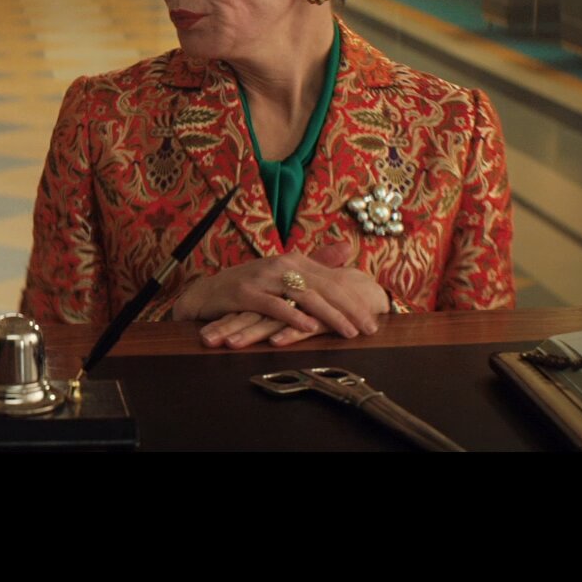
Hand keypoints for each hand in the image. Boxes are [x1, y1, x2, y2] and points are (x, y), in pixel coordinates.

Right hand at [170, 239, 389, 347]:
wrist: (207, 292)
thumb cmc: (249, 286)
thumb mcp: (284, 272)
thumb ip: (315, 261)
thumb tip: (346, 248)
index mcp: (294, 260)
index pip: (332, 280)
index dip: (354, 299)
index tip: (373, 319)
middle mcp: (281, 265)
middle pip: (324, 287)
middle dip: (350, 309)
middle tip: (370, 328)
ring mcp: (263, 279)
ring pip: (304, 296)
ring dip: (330, 315)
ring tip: (349, 332)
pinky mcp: (246, 294)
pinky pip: (274, 306)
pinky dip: (293, 317)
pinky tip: (309, 328)